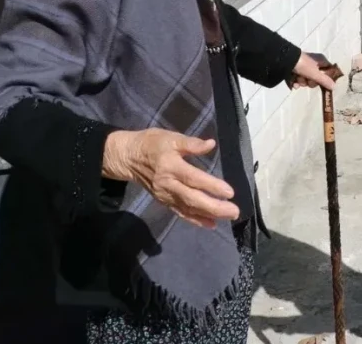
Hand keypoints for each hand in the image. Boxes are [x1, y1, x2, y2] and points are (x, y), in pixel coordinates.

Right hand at [102, 129, 239, 228]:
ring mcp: (165, 195)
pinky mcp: (164, 201)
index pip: (193, 178)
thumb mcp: (170, 137)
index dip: (211, 186)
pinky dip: (195, 219)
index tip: (229, 192)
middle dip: (214, 207)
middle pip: (192, 198)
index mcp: (171, 166)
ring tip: (228, 217)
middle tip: (234, 211)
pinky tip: (210, 224)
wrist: (127, 157)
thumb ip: (191, 143)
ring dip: (208, 214)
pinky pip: (181, 212)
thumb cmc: (151, 144)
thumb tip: (210, 144)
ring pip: (188, 208)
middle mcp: (168, 184)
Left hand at [289, 52, 335, 89]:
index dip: (326, 78)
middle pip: (317, 77)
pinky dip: (296, 82)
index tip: (322, 83)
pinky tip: (293, 83)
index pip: (328, 70)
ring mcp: (304, 66)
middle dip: (311, 82)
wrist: (285, 61)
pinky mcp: (296, 69)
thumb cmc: (303, 65)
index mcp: (320, 60)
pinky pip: (299, 79)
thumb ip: (325, 81)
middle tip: (308, 81)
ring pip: (307, 79)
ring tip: (298, 79)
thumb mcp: (315, 74)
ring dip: (302, 82)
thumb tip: (334, 86)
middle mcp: (313, 62)